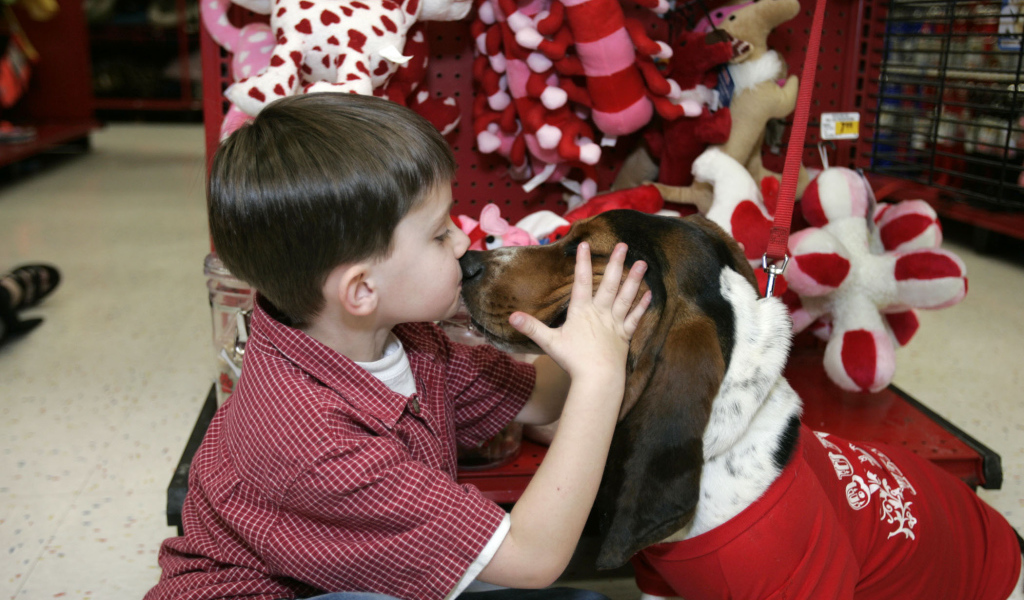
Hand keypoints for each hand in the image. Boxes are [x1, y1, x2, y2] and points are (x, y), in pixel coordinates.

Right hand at [508, 242, 650, 380]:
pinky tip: (649, 293)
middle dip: (616, 263)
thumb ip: (531, 327)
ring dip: (634, 279)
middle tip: (623, 245)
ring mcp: (614, 323)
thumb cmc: (573, 361)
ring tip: (642, 263)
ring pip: (626, 297)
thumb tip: (512, 316)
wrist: (598, 379)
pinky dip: (642, 306)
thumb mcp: (549, 342)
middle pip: (609, 284)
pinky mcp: (624, 336)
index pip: (581, 281)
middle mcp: (600, 313)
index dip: (582, 262)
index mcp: (582, 312)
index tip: (584, 244)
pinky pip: (635, 318)